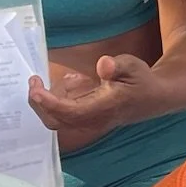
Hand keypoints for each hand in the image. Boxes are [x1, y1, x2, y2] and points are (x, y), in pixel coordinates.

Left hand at [27, 54, 156, 149]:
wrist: (151, 98)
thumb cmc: (140, 81)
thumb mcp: (133, 66)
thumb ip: (118, 66)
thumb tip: (103, 65)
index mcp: (103, 108)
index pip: (70, 111)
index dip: (50, 102)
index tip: (36, 88)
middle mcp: (92, 120)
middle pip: (56, 121)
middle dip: (39, 104)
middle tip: (34, 81)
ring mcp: (87, 121)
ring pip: (56, 118)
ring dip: (47, 99)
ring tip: (58, 78)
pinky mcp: (84, 117)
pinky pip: (62, 112)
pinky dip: (57, 97)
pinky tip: (72, 81)